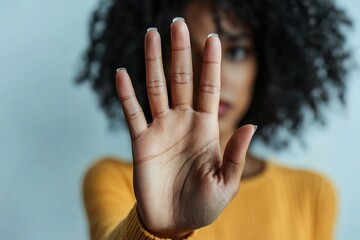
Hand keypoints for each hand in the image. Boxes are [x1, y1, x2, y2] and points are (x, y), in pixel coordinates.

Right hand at [115, 19, 254, 238]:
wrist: (173, 222)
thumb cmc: (203, 205)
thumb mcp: (226, 183)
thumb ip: (236, 155)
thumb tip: (251, 125)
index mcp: (206, 128)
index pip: (209, 88)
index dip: (210, 63)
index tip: (212, 37)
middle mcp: (182, 122)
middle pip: (181, 79)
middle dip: (180, 52)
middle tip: (177, 24)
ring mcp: (161, 129)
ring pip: (156, 88)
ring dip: (153, 62)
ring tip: (151, 35)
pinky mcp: (141, 141)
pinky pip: (132, 113)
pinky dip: (126, 94)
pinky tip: (122, 73)